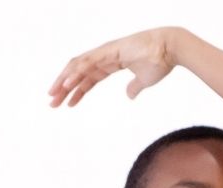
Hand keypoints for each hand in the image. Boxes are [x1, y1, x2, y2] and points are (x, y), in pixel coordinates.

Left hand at [48, 27, 181, 106]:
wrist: (170, 49)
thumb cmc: (160, 62)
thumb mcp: (144, 81)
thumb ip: (134, 87)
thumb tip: (129, 95)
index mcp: (112, 63)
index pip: (88, 78)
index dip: (77, 91)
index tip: (67, 104)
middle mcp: (105, 56)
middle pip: (78, 72)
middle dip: (64, 87)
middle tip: (52, 102)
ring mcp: (105, 52)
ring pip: (78, 67)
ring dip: (64, 81)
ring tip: (52, 96)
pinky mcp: (109, 51)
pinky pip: (88, 63)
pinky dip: (76, 74)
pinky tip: (66, 84)